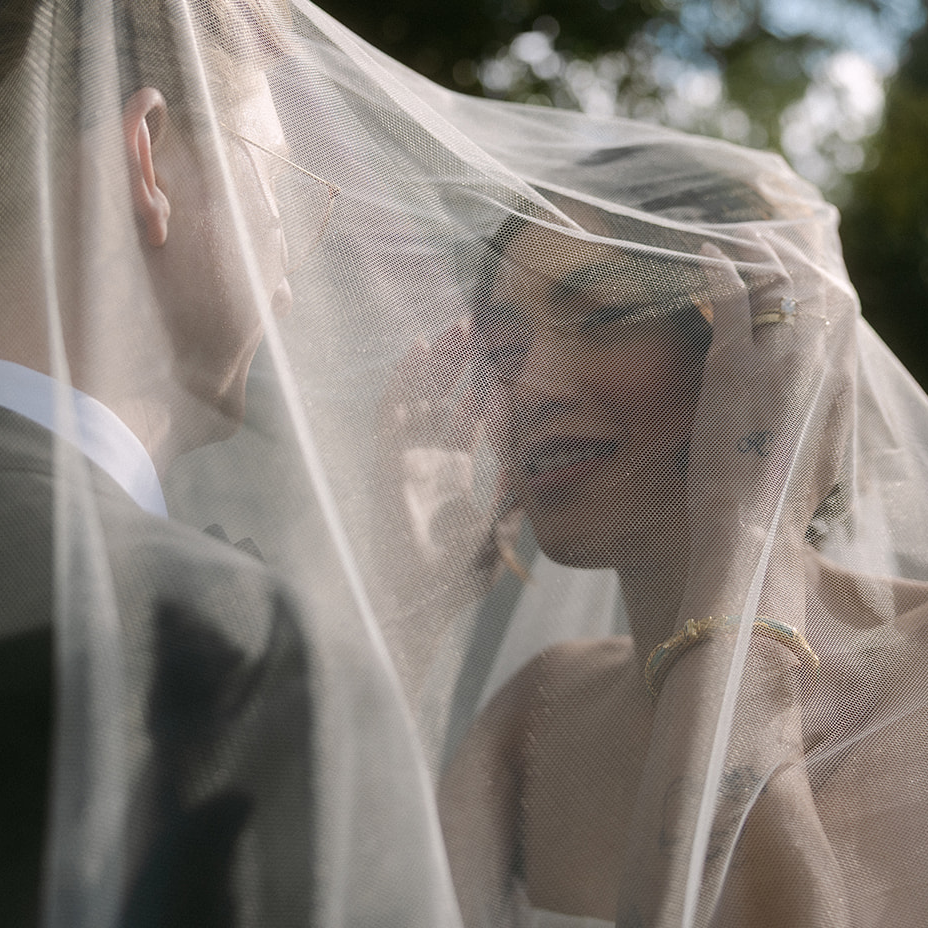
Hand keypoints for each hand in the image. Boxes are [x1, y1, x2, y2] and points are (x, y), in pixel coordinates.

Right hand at [372, 321, 512, 617]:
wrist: (422, 604)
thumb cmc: (458, 577)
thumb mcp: (500, 531)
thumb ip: (518, 502)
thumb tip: (539, 473)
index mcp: (458, 469)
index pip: (474, 413)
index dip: (489, 380)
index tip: (510, 349)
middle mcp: (432, 457)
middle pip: (447, 394)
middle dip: (464, 360)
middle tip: (483, 323)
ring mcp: (409, 457)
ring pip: (422, 394)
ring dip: (438, 360)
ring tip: (458, 326)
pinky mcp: (388, 462)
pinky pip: (392, 412)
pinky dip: (402, 380)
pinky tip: (417, 350)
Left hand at [649, 228, 853, 653]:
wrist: (755, 535)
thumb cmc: (777, 516)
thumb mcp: (815, 469)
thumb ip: (818, 432)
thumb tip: (813, 423)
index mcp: (842, 394)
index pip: (843, 320)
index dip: (825, 285)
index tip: (810, 264)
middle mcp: (821, 369)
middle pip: (820, 289)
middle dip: (798, 255)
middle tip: (773, 235)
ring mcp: (779, 363)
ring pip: (778, 285)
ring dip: (758, 254)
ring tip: (738, 237)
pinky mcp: (734, 365)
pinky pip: (730, 298)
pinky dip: (718, 269)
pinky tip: (705, 253)